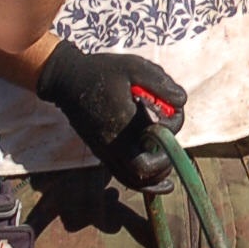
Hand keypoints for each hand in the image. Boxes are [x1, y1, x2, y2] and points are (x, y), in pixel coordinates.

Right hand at [34, 41, 188, 192]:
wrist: (67, 79)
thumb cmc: (101, 72)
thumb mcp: (134, 67)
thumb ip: (161, 84)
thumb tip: (181, 102)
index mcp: (121, 126)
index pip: (149, 156)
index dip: (167, 145)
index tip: (171, 121)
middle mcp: (111, 145)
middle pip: (142, 175)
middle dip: (163, 165)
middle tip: (170, 147)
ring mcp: (104, 151)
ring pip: (132, 180)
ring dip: (154, 176)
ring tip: (167, 165)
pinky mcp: (100, 150)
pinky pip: (122, 174)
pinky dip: (141, 178)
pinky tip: (156, 174)